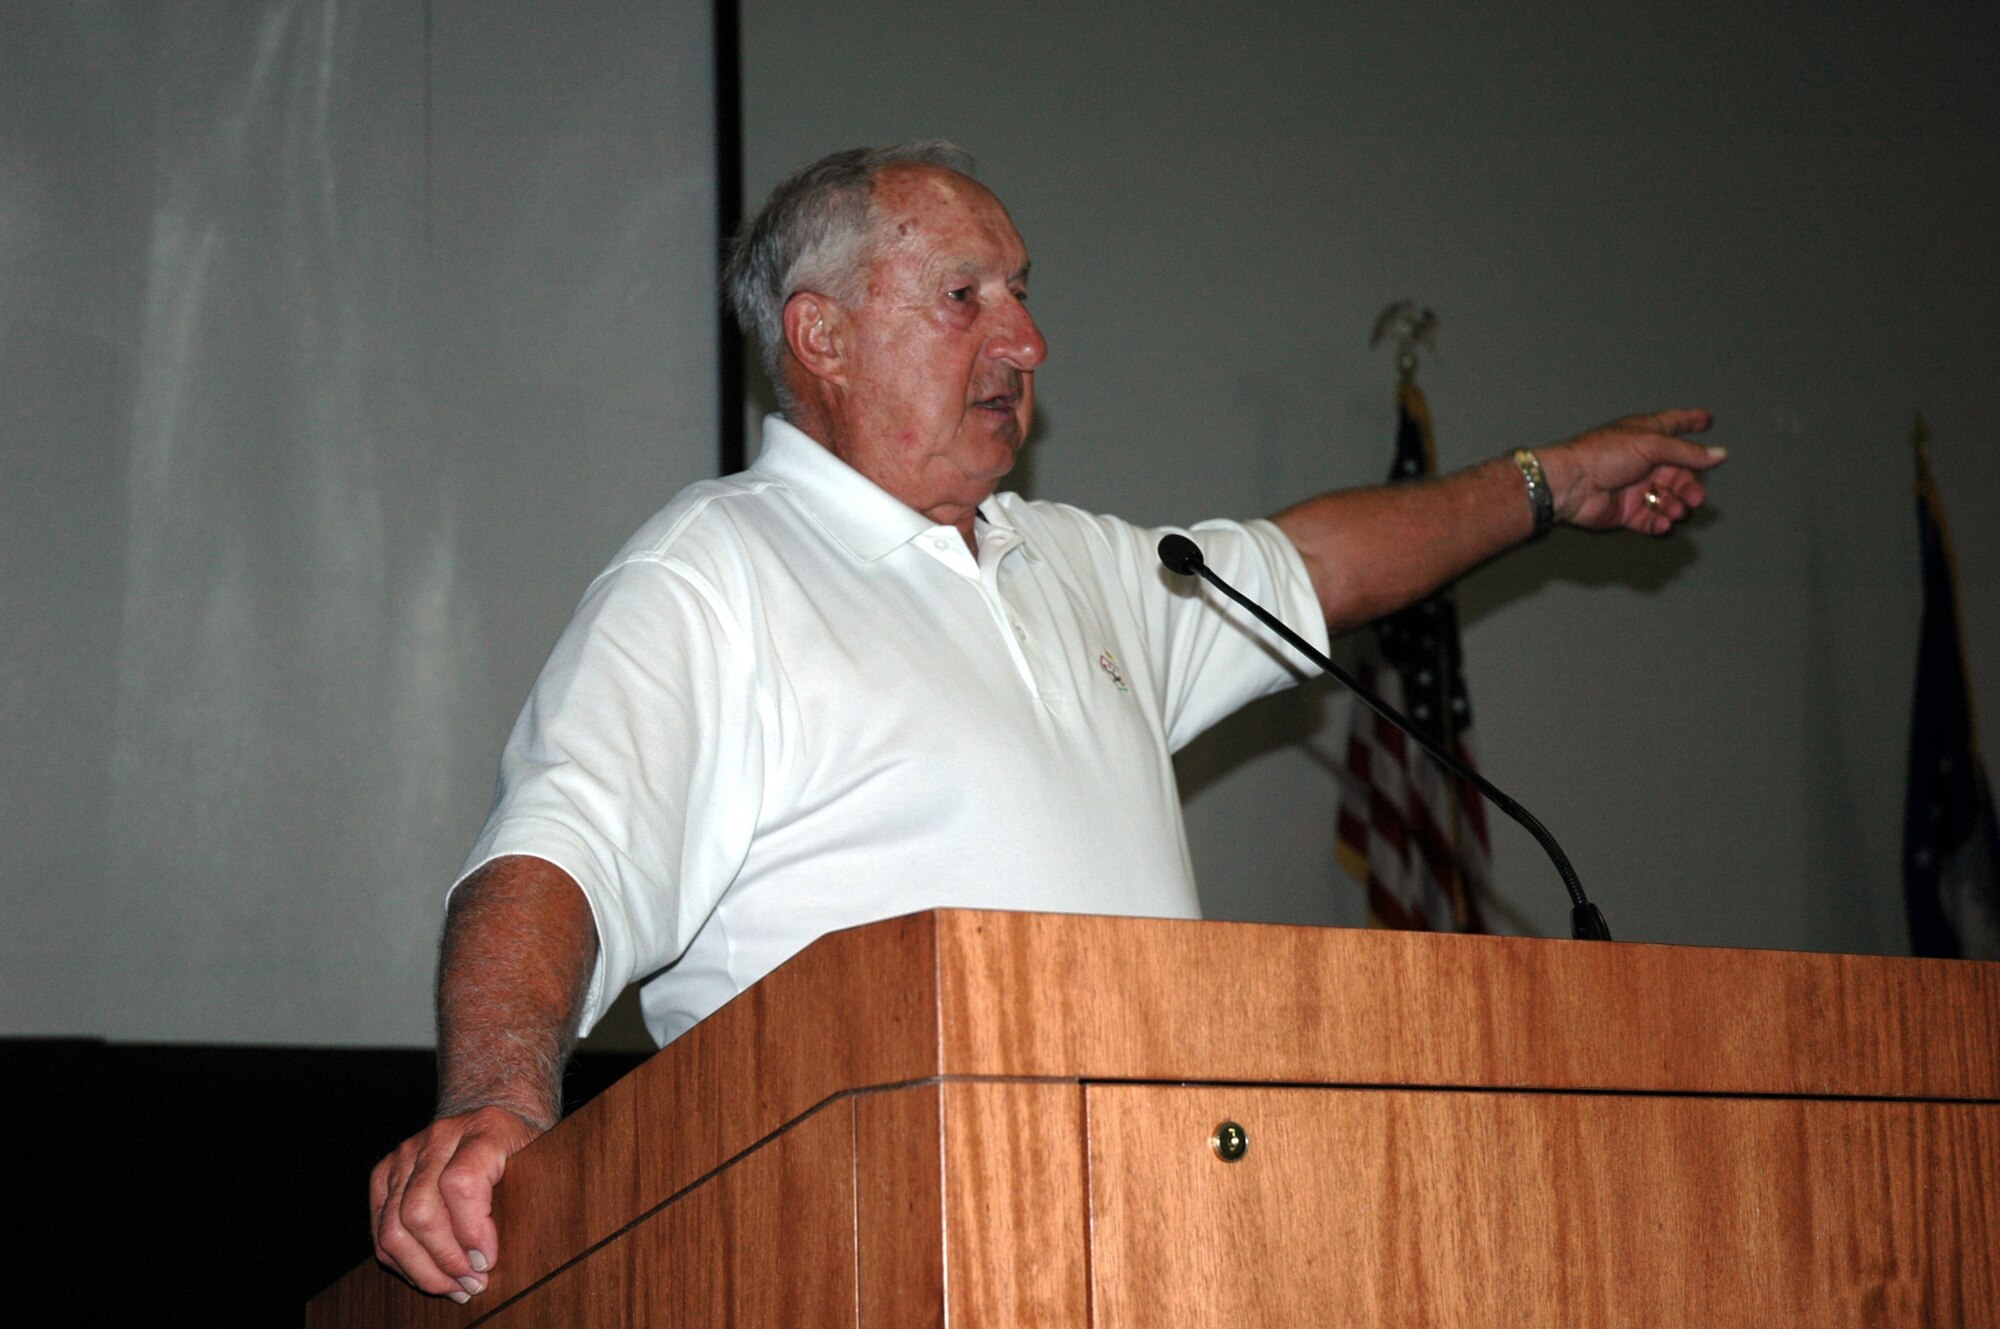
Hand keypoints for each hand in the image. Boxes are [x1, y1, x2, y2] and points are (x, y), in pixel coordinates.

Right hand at [369, 1105, 545, 1300]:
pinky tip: (431, 1273)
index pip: (462, 1183)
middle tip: (473, 1283)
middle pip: (421, 1211)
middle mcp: (440, 1136)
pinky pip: (381, 1230)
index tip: (487, 1261)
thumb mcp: (541, 1159)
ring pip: (394, 1228)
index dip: (471, 1231)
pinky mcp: (385, 1173)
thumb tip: (499, 1255)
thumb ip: (532, 1193)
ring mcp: (407, 1153)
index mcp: (485, 1128)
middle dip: (446, 1260)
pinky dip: (403, 1262)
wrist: (493, 1115)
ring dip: (424, 1270)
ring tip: (454, 1286)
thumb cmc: (520, 1147)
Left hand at [1540, 408, 1723, 535]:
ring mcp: (1633, 486)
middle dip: (1689, 486)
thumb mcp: (1652, 445)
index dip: (1691, 420)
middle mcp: (1641, 460)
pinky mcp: (1624, 511)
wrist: (1571, 484)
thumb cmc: (1601, 455)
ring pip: (1666, 498)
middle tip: (1696, 497)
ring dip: (1675, 506)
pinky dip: (1658, 522)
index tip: (1707, 419)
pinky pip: (1649, 519)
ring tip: (1676, 511)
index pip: (1674, 424)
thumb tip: (1716, 454)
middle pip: (1677, 473)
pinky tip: (1661, 523)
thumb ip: (1686, 452)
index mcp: (1646, 436)